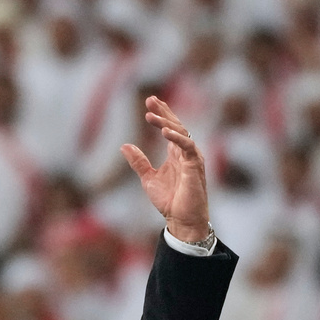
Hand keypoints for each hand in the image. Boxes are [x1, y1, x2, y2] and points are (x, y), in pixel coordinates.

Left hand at [120, 96, 208, 241]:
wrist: (181, 219)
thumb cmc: (169, 200)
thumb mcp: (148, 178)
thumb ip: (138, 161)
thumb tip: (124, 145)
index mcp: (175, 154)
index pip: (169, 128)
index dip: (161, 114)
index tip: (149, 101)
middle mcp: (185, 152)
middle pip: (176, 125)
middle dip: (163, 112)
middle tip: (150, 100)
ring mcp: (192, 158)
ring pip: (181, 133)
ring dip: (166, 122)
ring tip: (150, 115)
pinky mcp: (195, 166)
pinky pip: (188, 146)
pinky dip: (177, 138)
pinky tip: (165, 131)